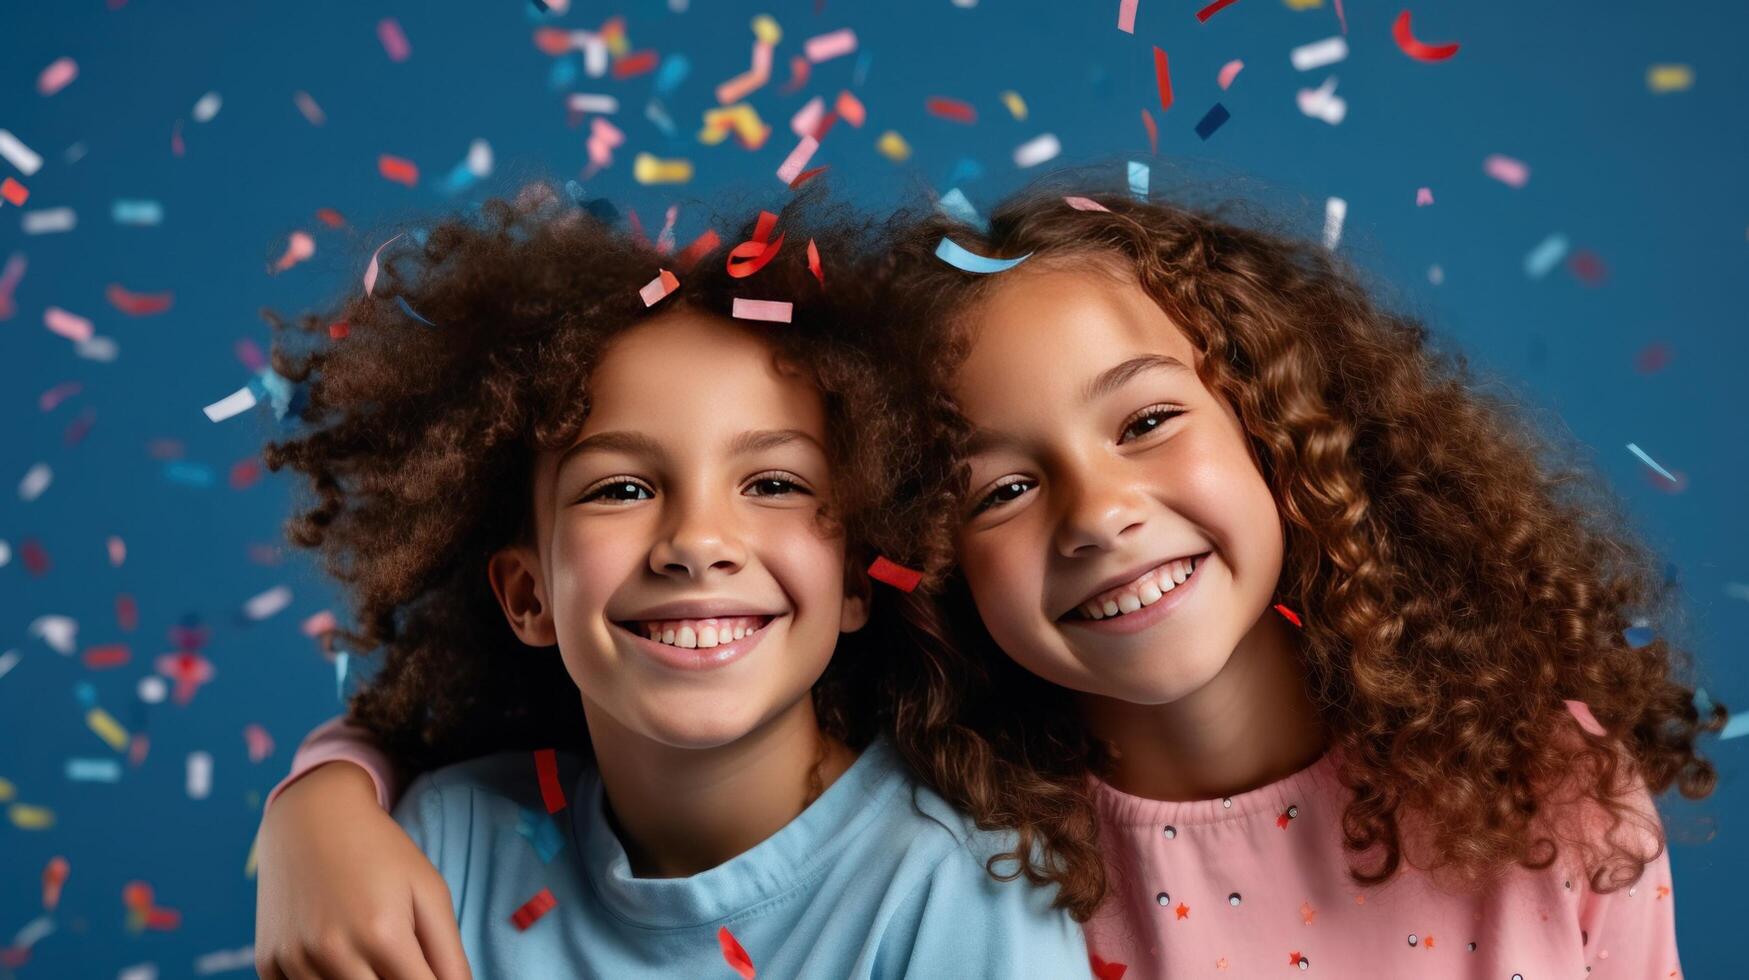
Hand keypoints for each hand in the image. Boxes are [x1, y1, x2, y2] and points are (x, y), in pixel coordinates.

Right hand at [255, 762, 470, 979]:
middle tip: (398, 959)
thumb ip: (449, 954)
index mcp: (382, 934)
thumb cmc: (380, 853)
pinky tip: (334, 955)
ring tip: (368, 952)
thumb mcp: (429, 891)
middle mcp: (333, 952)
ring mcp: (294, 960)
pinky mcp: (267, 962)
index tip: (428, 974)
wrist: (311, 816)